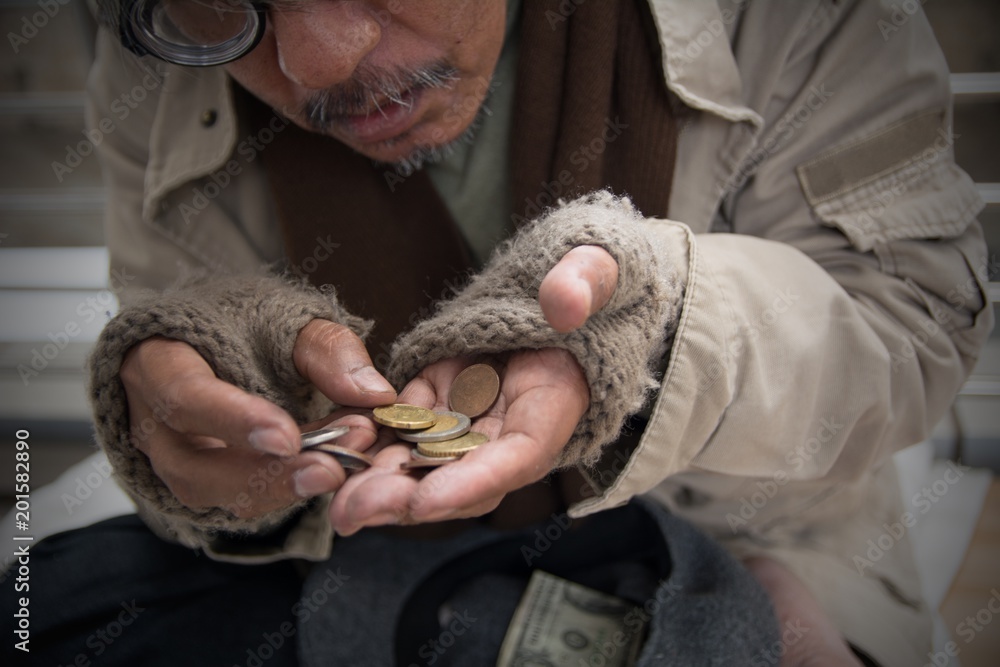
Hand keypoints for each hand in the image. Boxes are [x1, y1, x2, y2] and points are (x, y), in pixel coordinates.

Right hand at [119, 319, 395, 518]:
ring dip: (282, 487)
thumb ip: (327, 349)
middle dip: (267, 473)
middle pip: (193, 465)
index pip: (184, 397)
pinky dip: (284, 489)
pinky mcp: (202, 483)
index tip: (288, 437)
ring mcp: (171, 461)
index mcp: (157, 361)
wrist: (219, 337)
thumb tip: (374, 393)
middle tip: (332, 467)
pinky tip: (327, 470)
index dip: (232, 421)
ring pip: (215, 494)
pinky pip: (238, 498)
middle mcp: (152, 422)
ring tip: (339, 467)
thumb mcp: (286, 317)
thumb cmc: (247, 323)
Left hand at [328, 246, 618, 532]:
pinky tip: (336, 446)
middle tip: (355, 511)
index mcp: (556, 402)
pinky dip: (374, 438)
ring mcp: (474, 414)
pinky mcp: (444, 394)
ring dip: (382, 481)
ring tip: (337, 498)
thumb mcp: (599, 271)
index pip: (517, 456)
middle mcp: (511, 424)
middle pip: (460, 476)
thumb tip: (565, 301)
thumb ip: (585, 282)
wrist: (564, 284)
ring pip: (425, 460)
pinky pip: (404, 422)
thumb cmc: (587, 279)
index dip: (473, 481)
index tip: (425, 500)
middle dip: (408, 498)